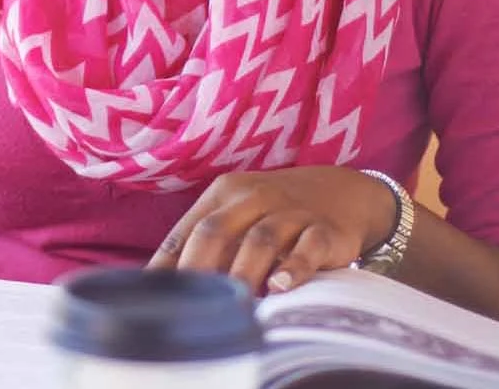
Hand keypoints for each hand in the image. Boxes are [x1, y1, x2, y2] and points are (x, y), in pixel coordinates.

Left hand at [146, 166, 396, 296]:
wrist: (343, 192)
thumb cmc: (274, 212)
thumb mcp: (238, 216)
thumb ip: (206, 243)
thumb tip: (164, 284)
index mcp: (224, 193)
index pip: (189, 228)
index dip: (169, 262)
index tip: (155, 295)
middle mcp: (254, 198)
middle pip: (217, 230)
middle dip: (198, 267)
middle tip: (188, 305)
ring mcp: (291, 213)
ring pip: (260, 239)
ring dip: (243, 271)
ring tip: (232, 303)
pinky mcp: (325, 231)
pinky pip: (308, 248)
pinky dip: (294, 268)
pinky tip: (280, 288)